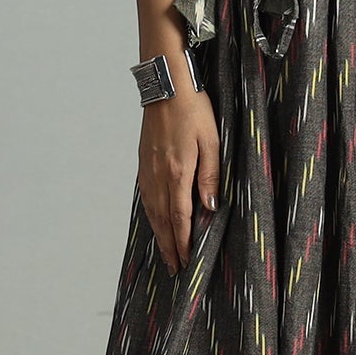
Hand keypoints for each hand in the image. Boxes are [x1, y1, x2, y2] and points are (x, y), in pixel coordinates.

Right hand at [138, 73, 219, 275]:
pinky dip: (151, 215)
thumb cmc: (194, 109)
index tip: (186, 262)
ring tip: (166, 253)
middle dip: (170, 247)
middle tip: (174, 269)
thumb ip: (210, 176)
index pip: (180, 218)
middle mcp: (159, 175)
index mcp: (177, 172)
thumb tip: (210, 208)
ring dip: (159, 235)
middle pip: (163, 220)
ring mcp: (148, 168)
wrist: (166, 85)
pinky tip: (155, 221)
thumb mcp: (212, 141)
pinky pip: (146, 197)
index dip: (183, 242)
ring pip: (152, 211)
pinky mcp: (144, 161)